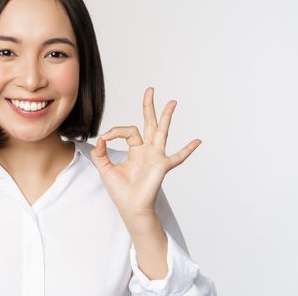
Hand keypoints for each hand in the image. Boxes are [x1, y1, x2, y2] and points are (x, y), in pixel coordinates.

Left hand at [90, 86, 201, 218]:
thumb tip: (100, 138)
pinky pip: (177, 157)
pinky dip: (188, 149)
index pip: (128, 131)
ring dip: (167, 116)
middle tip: (150, 89)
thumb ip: (100, 152)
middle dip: (149, 106)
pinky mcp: (162, 166)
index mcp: (136, 150)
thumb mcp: (105, 169)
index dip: (115, 131)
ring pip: (162, 131)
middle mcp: (148, 150)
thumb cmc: (120, 191)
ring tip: (172, 102)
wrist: (130, 208)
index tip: (105, 138)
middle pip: (149, 123)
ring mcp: (156, 156)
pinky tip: (197, 141)